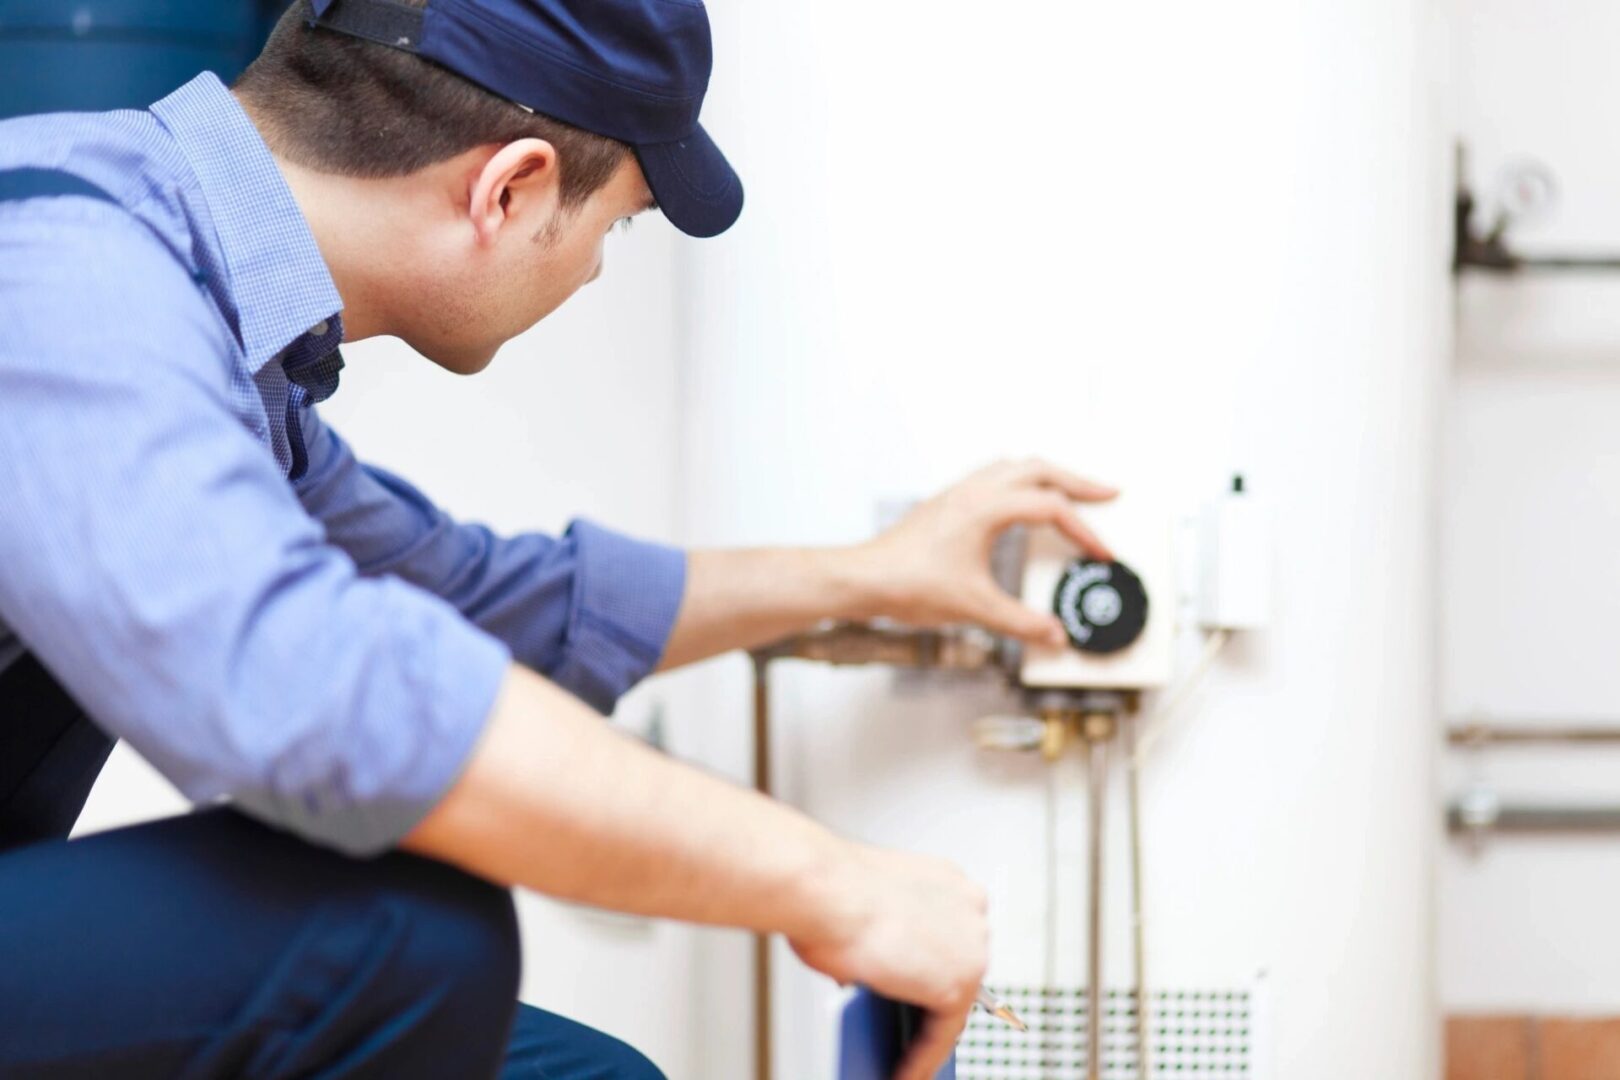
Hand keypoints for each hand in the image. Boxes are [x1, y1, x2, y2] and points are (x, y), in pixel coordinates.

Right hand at [790, 844, 989, 1079]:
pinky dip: (921, 1059)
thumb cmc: (829, 890)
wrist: (822, 890)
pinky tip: (903, 1072)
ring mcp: (971, 946)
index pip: (949, 935)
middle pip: (956, 968)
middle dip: (931, 997)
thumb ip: (885, 938)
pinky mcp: (959, 985)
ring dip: (926, 1032)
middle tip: (909, 1027)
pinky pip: (943, 1034)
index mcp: (948, 881)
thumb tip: (877, 971)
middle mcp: (969, 907)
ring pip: (952, 1004)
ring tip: (905, 1057)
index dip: (932, 964)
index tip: (922, 986)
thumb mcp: (865, 908)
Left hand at [854, 458, 1117, 646]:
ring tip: (1071, 491)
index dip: (1084, 532)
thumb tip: (1054, 634)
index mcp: (986, 508)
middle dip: (1077, 481)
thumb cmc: (907, 584)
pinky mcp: (946, 503)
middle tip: (1107, 494)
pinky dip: (1020, 481)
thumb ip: (1021, 622)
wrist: (863, 578)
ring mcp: (957, 492)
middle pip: (1039, 469)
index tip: (1101, 553)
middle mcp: (973, 490)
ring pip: (1014, 466)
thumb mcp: (974, 608)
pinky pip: (993, 476)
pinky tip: (1022, 502)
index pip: (1051, 509)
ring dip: (1047, 475)